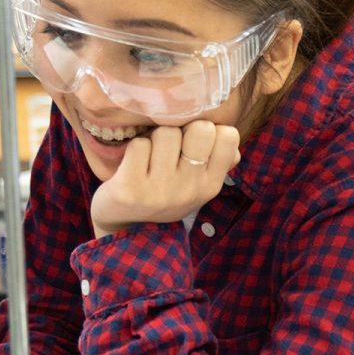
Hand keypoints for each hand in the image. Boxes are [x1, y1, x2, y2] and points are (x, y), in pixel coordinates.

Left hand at [90, 122, 239, 238]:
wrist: (124, 226)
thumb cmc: (165, 194)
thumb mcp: (196, 185)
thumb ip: (216, 160)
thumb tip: (228, 133)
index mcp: (211, 185)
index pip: (228, 137)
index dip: (210, 129)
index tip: (195, 141)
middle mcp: (190, 188)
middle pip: (199, 129)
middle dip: (183, 128)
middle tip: (171, 145)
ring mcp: (161, 189)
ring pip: (166, 133)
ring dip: (154, 138)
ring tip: (150, 156)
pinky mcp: (131, 188)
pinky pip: (139, 145)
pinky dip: (133, 148)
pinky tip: (133, 164)